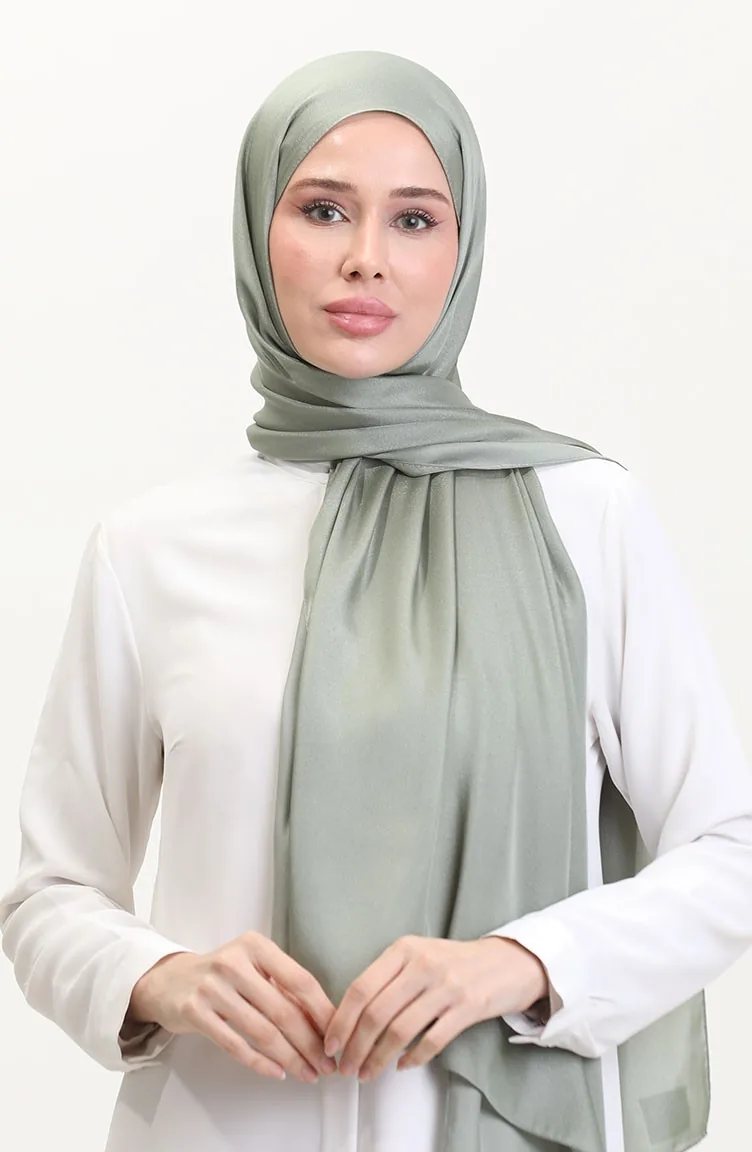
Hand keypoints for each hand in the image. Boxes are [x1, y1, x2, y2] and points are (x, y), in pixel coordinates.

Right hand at [125, 932, 337, 1081]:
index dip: (322, 1012)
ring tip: (307, 1073)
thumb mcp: (252, 967)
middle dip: (310, 1043)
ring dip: (290, 1058)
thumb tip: (321, 1023)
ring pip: (263, 1032)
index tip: (337, 1035)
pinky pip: (235, 1045)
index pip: (300, 980)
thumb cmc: (221, 975)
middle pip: (284, 1010)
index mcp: (256, 946)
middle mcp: (234, 962)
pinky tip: (277, 1072)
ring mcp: (212, 987)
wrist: (169, 981)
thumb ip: (282, 988)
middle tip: (326, 1065)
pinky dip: (260, 1063)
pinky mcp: (195, 1012)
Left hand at [324, 934, 547, 1080]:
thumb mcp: (419, 954)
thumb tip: (351, 1016)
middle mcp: (423, 964)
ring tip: (368, 1073)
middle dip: (355, 1047)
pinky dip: (412, 1058)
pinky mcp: (468, 1007)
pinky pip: (431, 1041)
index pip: (361, 988)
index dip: (342, 1020)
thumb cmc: (456, 962)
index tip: (332, 1044)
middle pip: (376, 1013)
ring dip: (378, 1058)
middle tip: (346, 1067)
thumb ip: (388, 976)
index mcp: (404, 949)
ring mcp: (447, 986)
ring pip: (400, 1031)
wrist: (508, 961)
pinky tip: (402, 1066)